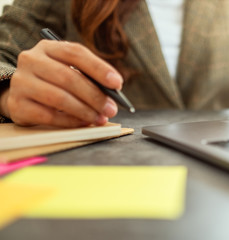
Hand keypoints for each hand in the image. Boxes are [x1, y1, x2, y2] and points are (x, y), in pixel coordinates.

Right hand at [6, 40, 122, 126]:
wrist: (22, 94)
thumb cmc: (54, 82)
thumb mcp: (70, 71)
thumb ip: (90, 78)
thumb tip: (113, 93)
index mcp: (48, 47)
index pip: (76, 53)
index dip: (99, 68)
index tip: (117, 84)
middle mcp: (31, 60)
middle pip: (68, 77)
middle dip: (95, 96)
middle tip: (111, 109)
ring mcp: (21, 82)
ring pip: (59, 98)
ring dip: (85, 111)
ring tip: (100, 118)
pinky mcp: (17, 104)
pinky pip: (48, 116)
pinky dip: (70, 121)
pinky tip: (83, 123)